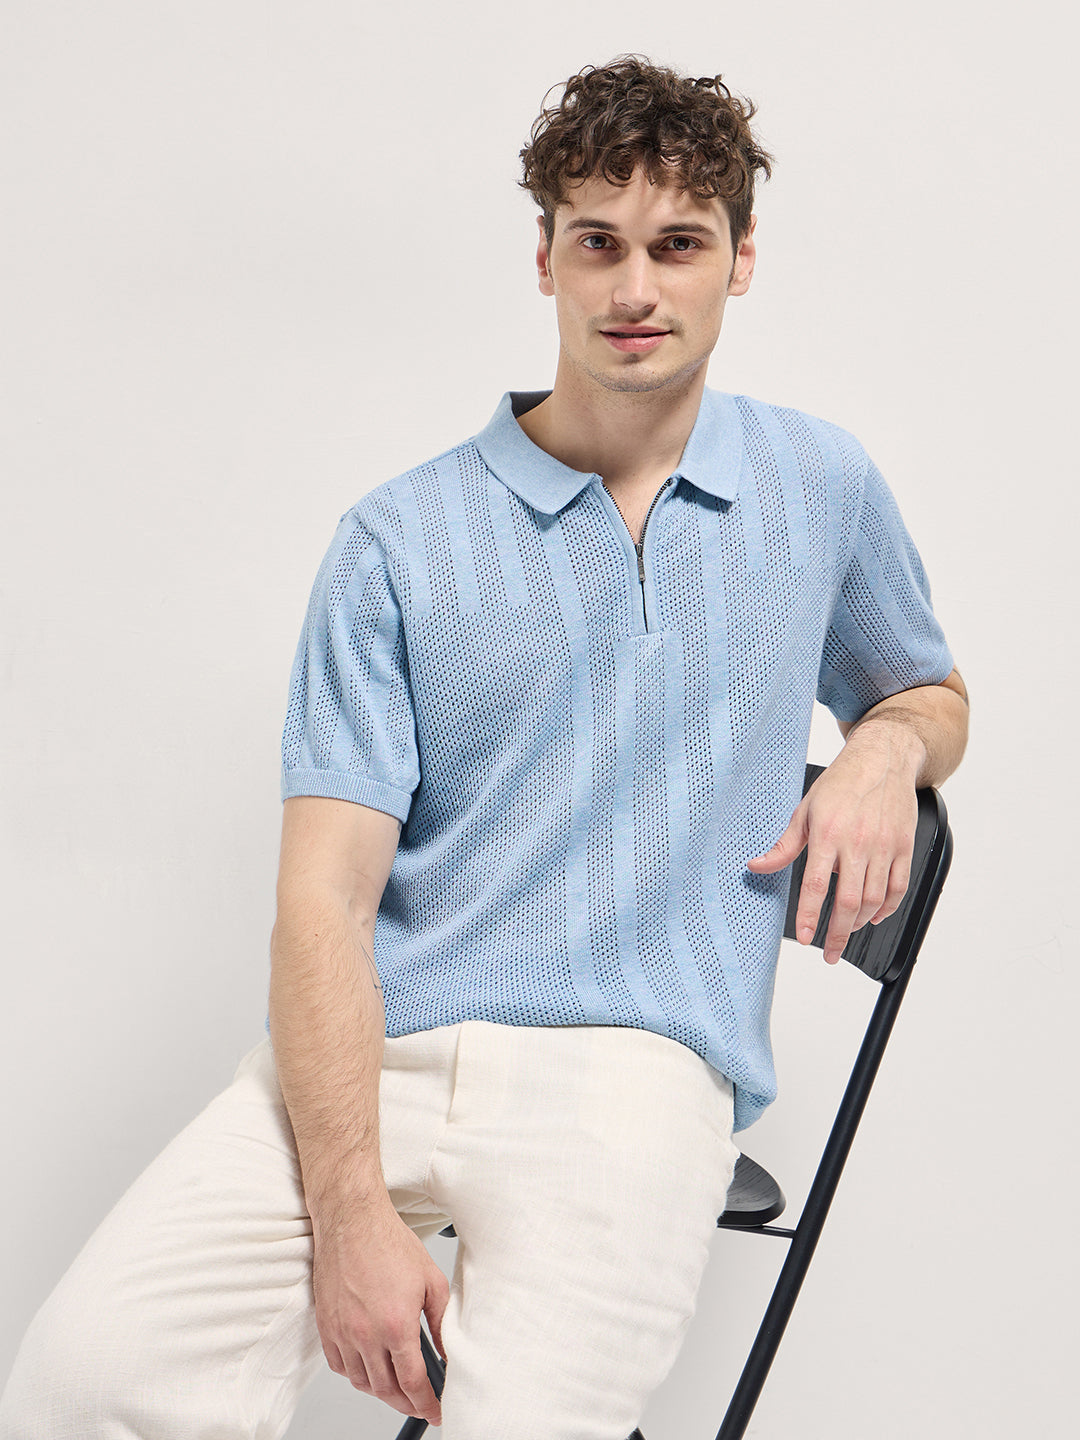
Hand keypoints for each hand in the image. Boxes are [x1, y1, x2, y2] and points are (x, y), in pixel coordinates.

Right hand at [312, 1196, 448, 1425]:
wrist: (352, 1220)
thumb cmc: (389, 1243)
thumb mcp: (431, 1280)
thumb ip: (441, 1323)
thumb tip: (448, 1352)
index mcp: (396, 1325)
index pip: (413, 1383)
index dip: (427, 1403)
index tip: (435, 1411)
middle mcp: (366, 1335)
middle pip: (387, 1390)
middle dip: (407, 1403)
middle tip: (420, 1403)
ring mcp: (343, 1333)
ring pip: (362, 1382)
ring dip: (382, 1391)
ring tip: (397, 1388)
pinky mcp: (326, 1326)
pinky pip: (339, 1366)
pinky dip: (356, 1374)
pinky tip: (369, 1367)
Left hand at [747, 726, 922, 963]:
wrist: (882, 760)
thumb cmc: (841, 784)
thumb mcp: (804, 811)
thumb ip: (783, 845)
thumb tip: (757, 866)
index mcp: (828, 834)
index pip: (815, 885)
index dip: (810, 916)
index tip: (806, 938)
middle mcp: (858, 843)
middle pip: (848, 902)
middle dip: (837, 935)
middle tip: (829, 953)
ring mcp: (883, 846)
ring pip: (873, 899)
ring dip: (859, 923)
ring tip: (846, 931)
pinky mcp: (903, 847)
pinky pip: (897, 887)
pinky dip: (887, 908)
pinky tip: (874, 916)